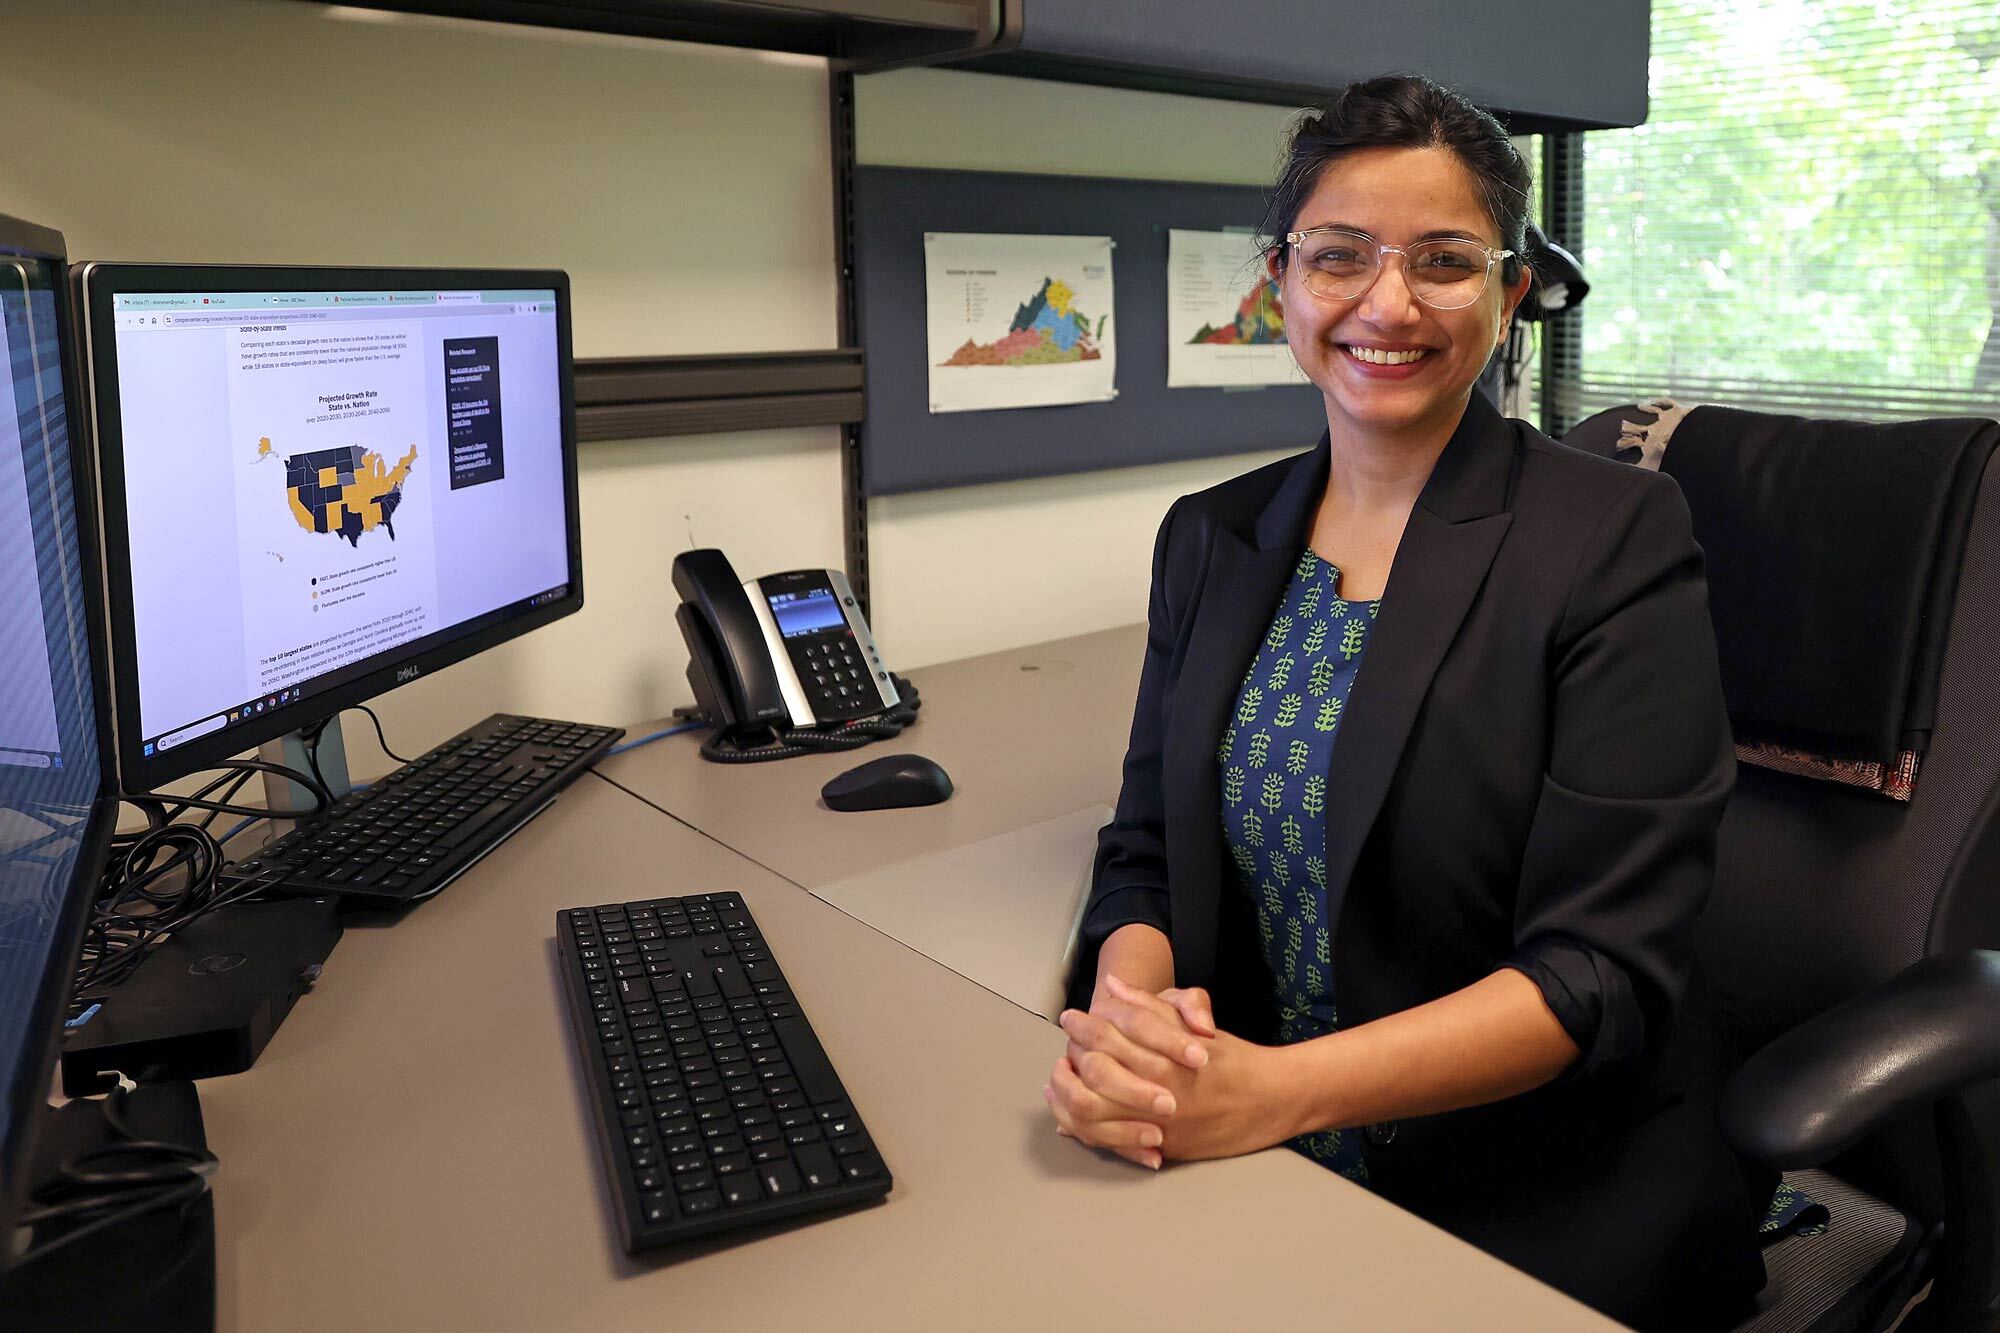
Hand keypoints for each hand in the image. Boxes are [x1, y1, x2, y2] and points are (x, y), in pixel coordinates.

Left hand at [1053, 977, 1300, 1163]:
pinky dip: (1084, 1129)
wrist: (1272, 1099)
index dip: (1084, 1025)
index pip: (1109, 1034)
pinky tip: (1071, 1118)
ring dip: (1068, 1096)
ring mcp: (1158, 1120)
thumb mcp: (1192, 1023)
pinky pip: (1111, 1141)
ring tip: (1057, 1082)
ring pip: (1095, 1111)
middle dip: (1072, 1057)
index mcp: (1164, 1052)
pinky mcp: (1162, 1146)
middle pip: (1095, 1071)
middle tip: (1063, 1048)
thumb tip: (1112, 986)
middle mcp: (1157, 1086)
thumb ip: (1149, 1005)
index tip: (1071, 1018)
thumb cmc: (1232, 1058)